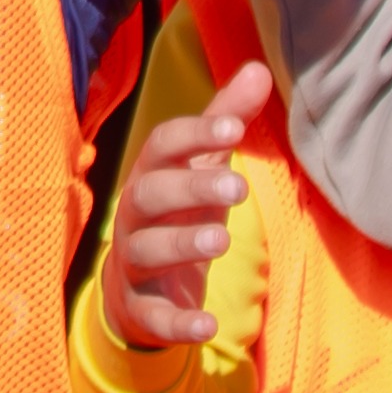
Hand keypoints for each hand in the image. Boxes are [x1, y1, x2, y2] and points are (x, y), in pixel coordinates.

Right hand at [105, 65, 268, 349]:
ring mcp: (133, 262)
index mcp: (152, 175)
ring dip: (182, 244)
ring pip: (146, 250)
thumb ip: (225, 122)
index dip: (193, 135)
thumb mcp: (203, 167)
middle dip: (189, 187)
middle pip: (148, 193)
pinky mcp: (141, 309)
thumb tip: (258, 67)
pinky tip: (209, 325)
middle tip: (237, 186)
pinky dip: (178, 322)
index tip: (234, 128)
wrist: (137, 289)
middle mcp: (135, 215)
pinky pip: (154, 316)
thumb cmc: (177, 214)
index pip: (162, 146)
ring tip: (222, 239)